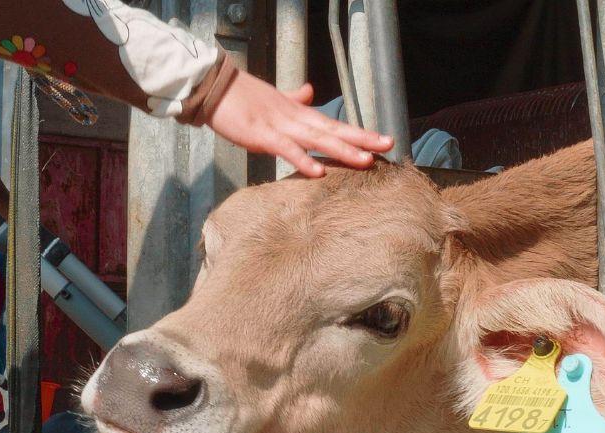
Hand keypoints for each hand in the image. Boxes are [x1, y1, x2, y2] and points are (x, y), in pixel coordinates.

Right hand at [207, 73, 392, 177]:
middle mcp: (296, 119)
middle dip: (362, 139)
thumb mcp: (274, 98)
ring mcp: (281, 127)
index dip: (359, 132)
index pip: (335, 124)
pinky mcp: (263, 136)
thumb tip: (310, 90)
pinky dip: (304, 160)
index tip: (383, 140)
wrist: (216, 88)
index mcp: (299, 113)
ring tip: (366, 161)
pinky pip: (287, 150)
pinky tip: (320, 171)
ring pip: (317, 139)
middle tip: (388, 145)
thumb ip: (294, 97)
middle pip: (334, 130)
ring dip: (342, 150)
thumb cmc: (242, 97)